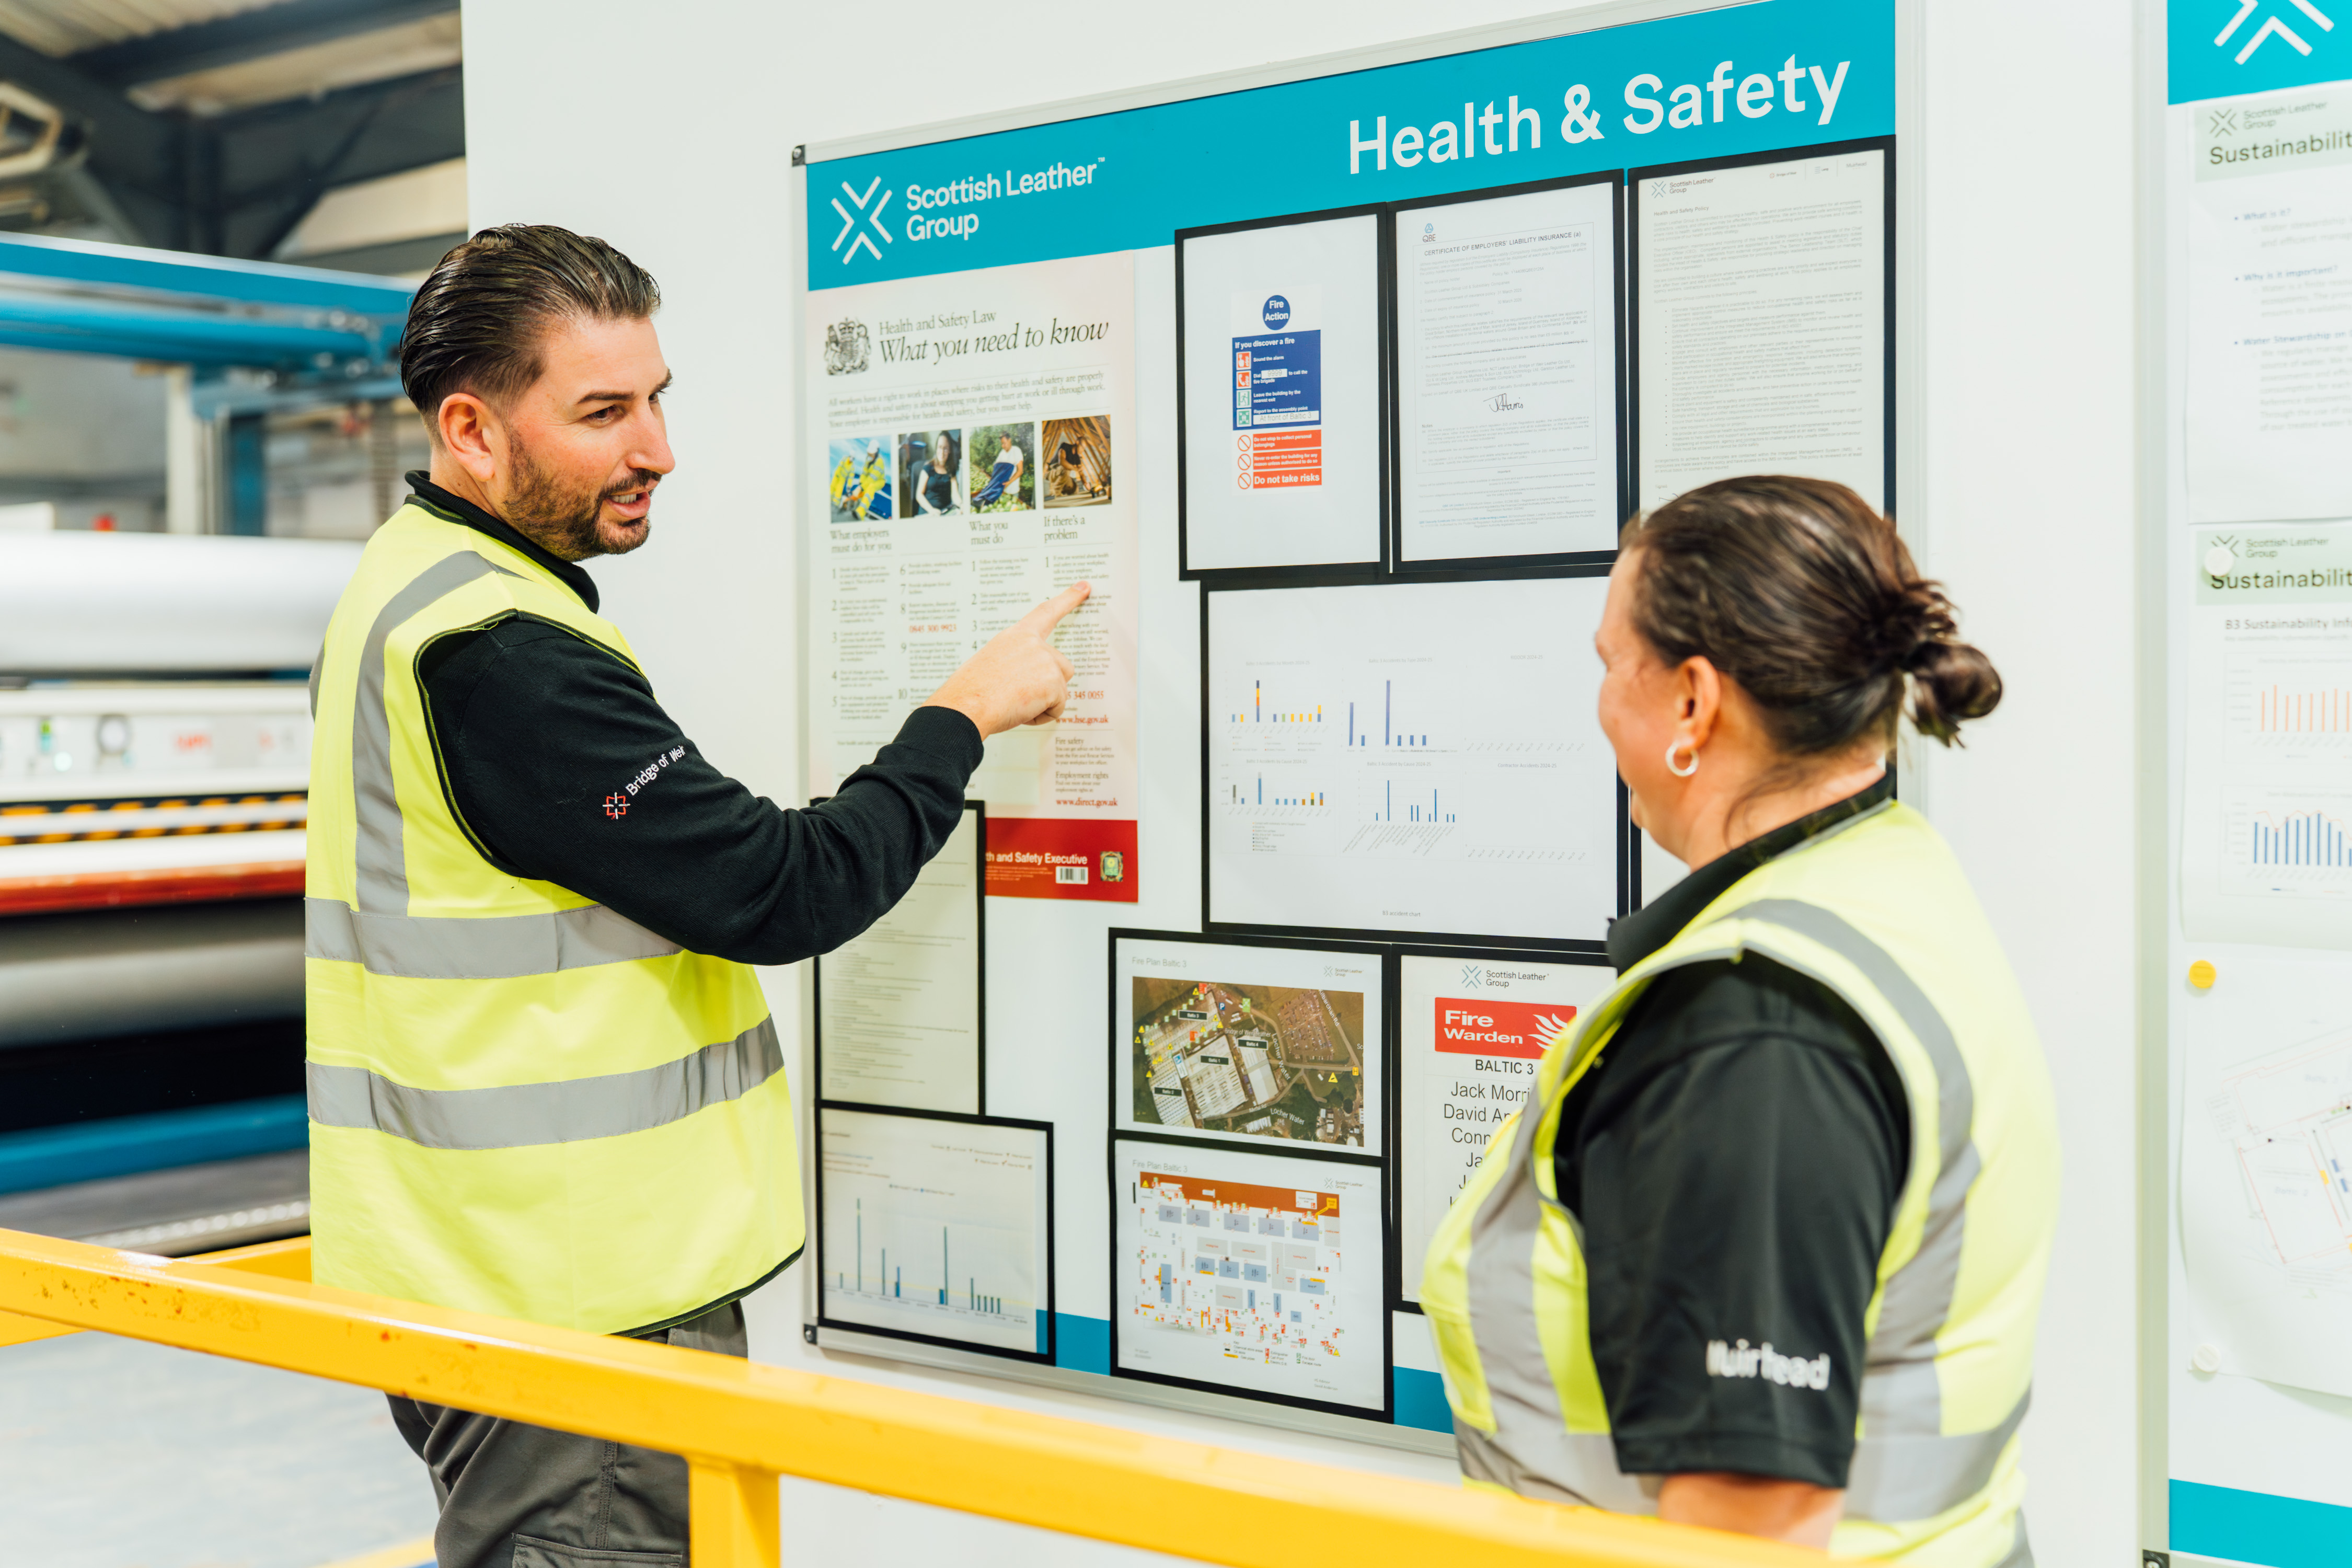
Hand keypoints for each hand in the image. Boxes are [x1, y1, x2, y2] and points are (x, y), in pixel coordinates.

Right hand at [926, 582, 1090, 737]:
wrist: (967, 705)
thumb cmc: (972, 690)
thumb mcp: (992, 663)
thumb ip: (1017, 662)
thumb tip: (1028, 680)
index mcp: (1016, 635)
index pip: (1046, 612)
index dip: (1068, 599)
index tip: (1084, 587)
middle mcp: (1034, 644)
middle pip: (1061, 666)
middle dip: (1047, 685)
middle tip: (1017, 695)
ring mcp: (1046, 661)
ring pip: (1061, 689)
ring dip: (1044, 702)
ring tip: (1015, 703)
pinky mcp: (1054, 682)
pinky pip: (1058, 708)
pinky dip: (1041, 716)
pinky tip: (1020, 711)